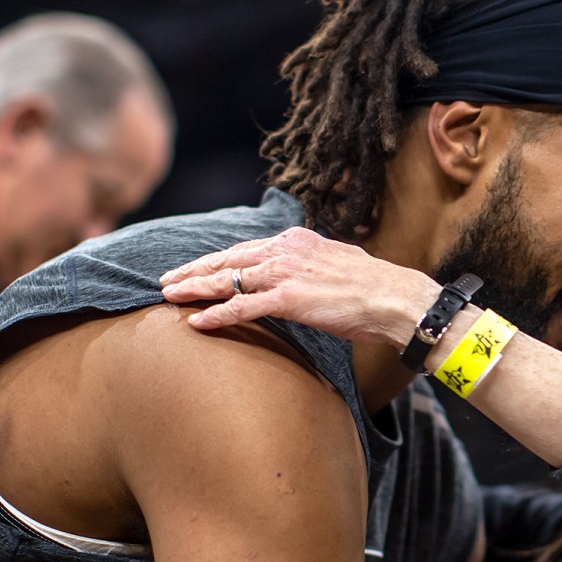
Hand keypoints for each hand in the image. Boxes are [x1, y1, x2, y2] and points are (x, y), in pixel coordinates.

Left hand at [159, 227, 438, 347]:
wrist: (395, 299)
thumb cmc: (374, 289)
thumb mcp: (337, 265)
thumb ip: (313, 266)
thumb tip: (305, 275)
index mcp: (296, 240)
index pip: (246, 248)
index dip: (216, 259)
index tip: (194, 267)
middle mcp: (286, 250)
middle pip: (228, 258)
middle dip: (194, 270)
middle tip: (166, 279)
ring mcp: (286, 273)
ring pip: (228, 279)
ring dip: (195, 288)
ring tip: (169, 296)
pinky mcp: (289, 298)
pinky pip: (243, 306)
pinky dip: (217, 314)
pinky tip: (197, 321)